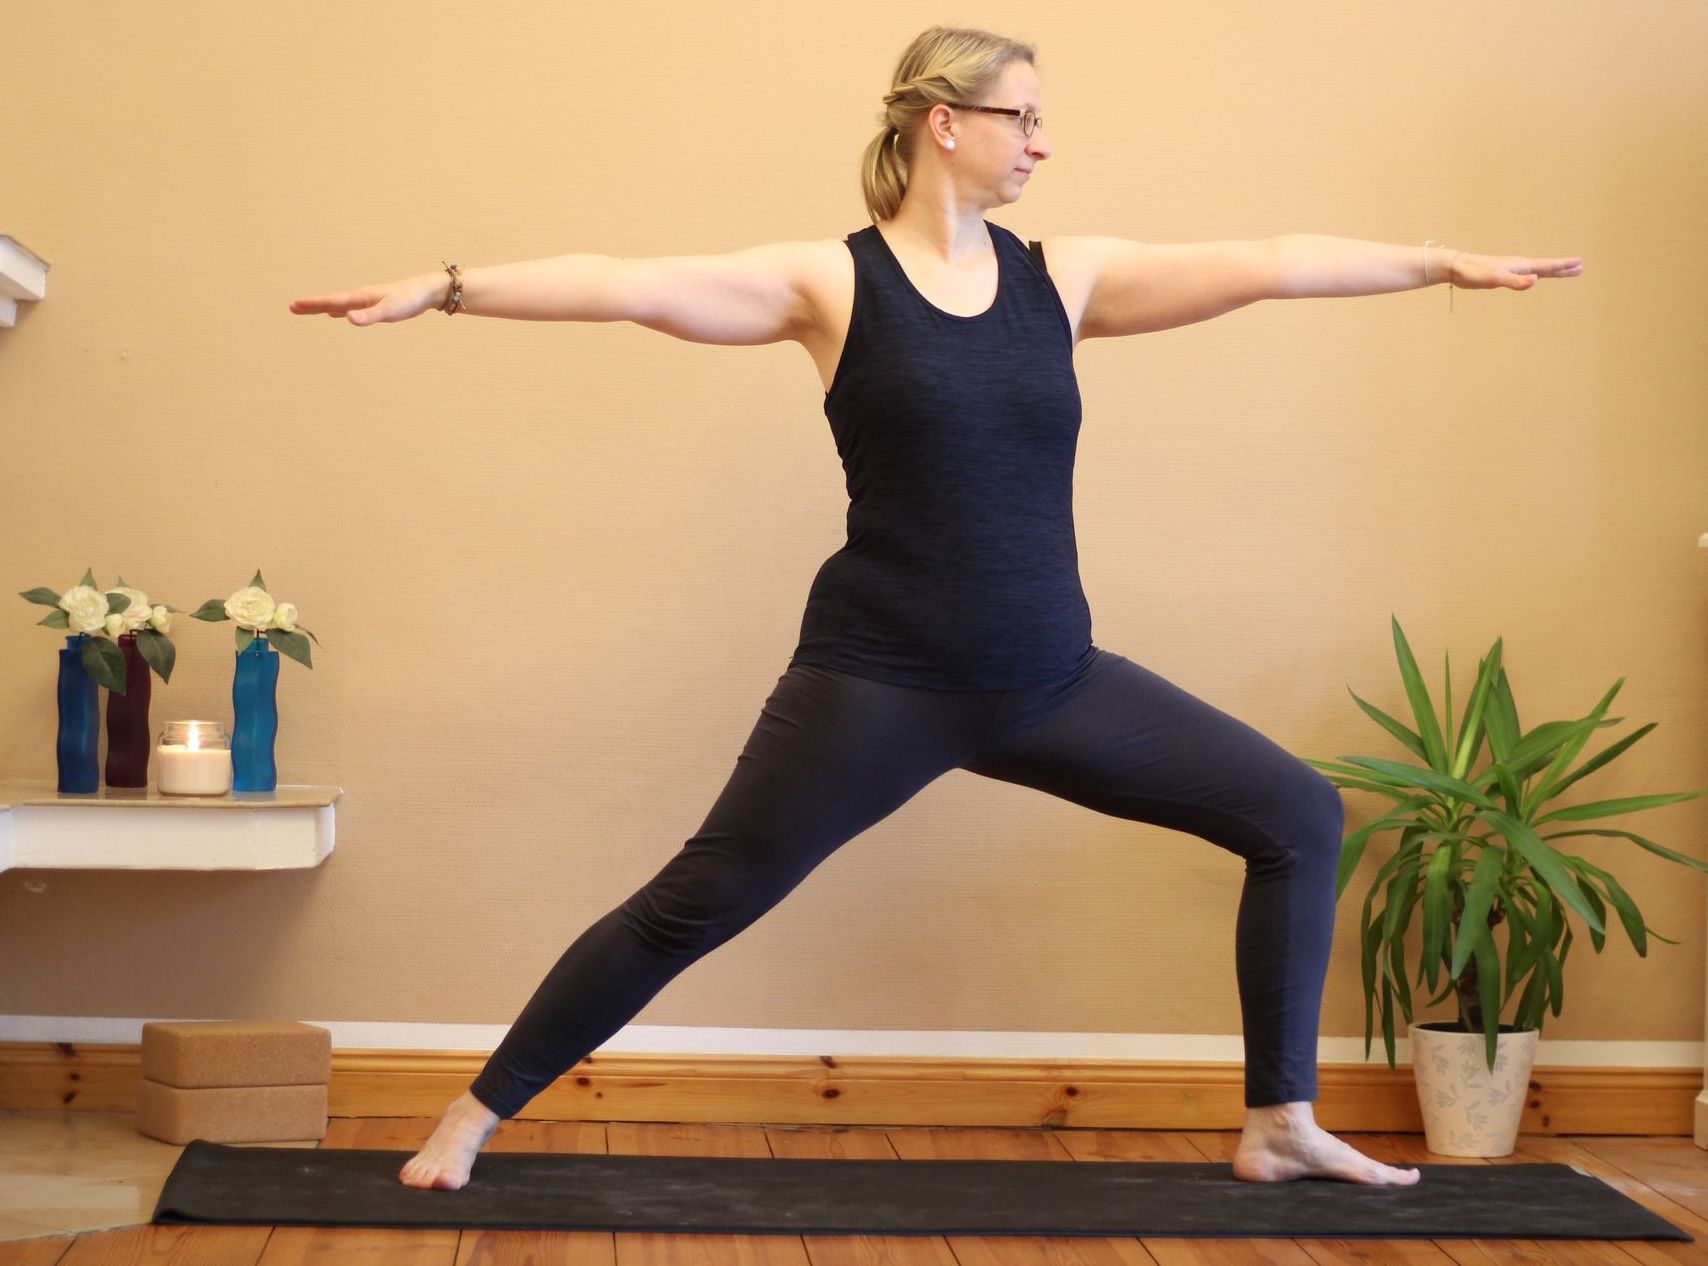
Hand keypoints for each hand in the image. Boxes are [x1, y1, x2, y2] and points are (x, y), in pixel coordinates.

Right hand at [288, 272, 449, 324]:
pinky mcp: (376, 305)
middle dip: (312, 306)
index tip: (294, 305)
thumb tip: (347, 318)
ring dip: (323, 307)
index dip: (313, 305)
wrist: (428, 291)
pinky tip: (339, 314)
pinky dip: (340, 310)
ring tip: (309, 310)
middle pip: (331, 302)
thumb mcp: (390, 311)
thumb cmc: (410, 300)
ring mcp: (368, 300)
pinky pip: (352, 308)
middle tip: (292, 308)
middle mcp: (361, 297)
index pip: (331, 301)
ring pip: (340, 304)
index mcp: (361, 297)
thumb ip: (369, 316)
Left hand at [1450, 252, 1582, 290]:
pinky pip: (1526, 276)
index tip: (1579, 263)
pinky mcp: (1504, 274)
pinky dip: (1536, 276)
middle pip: (1546, 267)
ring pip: (1538, 271)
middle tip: (1580, 268)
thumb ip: (1515, 281)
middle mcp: (1519, 266)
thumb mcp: (1495, 279)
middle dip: (1563, 268)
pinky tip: (1535, 278)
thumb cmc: (1475, 273)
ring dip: (1552, 272)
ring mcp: (1512, 270)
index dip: (1563, 266)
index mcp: (1520, 266)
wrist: (1458, 267)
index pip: (1547, 266)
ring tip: (1565, 272)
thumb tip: (1535, 281)